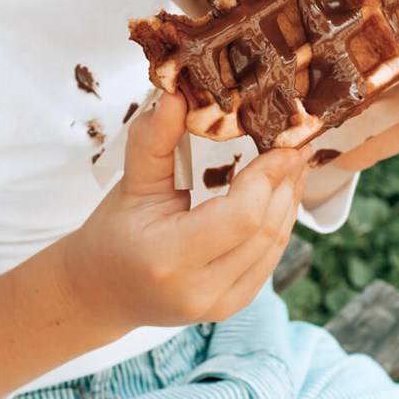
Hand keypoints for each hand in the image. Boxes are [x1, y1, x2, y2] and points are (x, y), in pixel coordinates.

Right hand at [61, 93, 309, 330]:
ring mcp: (220, 304)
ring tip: (293, 164)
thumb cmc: (111, 235)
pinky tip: (281, 195)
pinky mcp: (233, 305)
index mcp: (169, 258)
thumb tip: (179, 92)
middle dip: (285, 183)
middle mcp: (200, 291)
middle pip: (265, 230)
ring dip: (289, 201)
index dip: (268, 176)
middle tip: (295, 145)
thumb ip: (154, 138)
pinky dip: (279, 223)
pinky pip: (270, 259)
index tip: (282, 143)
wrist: (102, 292)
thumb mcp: (131, 183)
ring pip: (275, 246)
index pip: (241, 216)